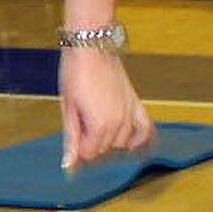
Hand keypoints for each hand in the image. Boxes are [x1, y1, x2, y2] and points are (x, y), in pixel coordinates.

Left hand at [59, 48, 154, 172]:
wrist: (91, 47)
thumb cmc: (75, 73)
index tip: (73, 133)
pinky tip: (133, 145)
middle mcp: (119, 123)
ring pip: (121, 143)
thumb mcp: (68, 108)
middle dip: (91, 142)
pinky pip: (144, 128)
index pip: (89, 153)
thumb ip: (71, 138)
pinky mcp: (136, 103)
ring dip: (109, 140)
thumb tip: (69, 164)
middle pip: (104, 149)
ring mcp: (129, 113)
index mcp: (100, 125)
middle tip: (81, 122)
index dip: (78, 146)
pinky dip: (140, 139)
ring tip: (96, 124)